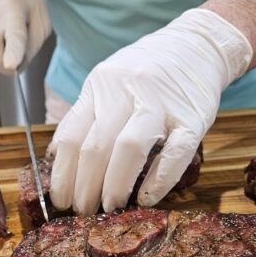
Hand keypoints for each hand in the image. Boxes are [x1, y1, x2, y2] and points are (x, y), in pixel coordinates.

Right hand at [0, 0, 50, 73]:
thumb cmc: (31, 8)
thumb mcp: (43, 26)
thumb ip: (30, 49)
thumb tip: (14, 69)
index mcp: (15, 10)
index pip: (14, 36)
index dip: (13, 52)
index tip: (11, 64)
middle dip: (8, 66)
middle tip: (20, 56)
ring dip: (4, 56)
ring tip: (11, 36)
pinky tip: (3, 35)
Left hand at [47, 9, 252, 215]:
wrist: (198, 44)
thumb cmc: (149, 70)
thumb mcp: (108, 81)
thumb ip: (85, 114)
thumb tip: (57, 156)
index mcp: (101, 85)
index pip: (73, 136)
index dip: (63, 175)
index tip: (61, 200)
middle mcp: (126, 92)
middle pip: (96, 147)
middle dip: (84, 187)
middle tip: (83, 212)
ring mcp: (161, 104)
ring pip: (129, 148)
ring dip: (114, 185)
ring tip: (109, 208)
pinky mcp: (193, 118)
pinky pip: (175, 153)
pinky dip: (159, 180)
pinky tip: (147, 199)